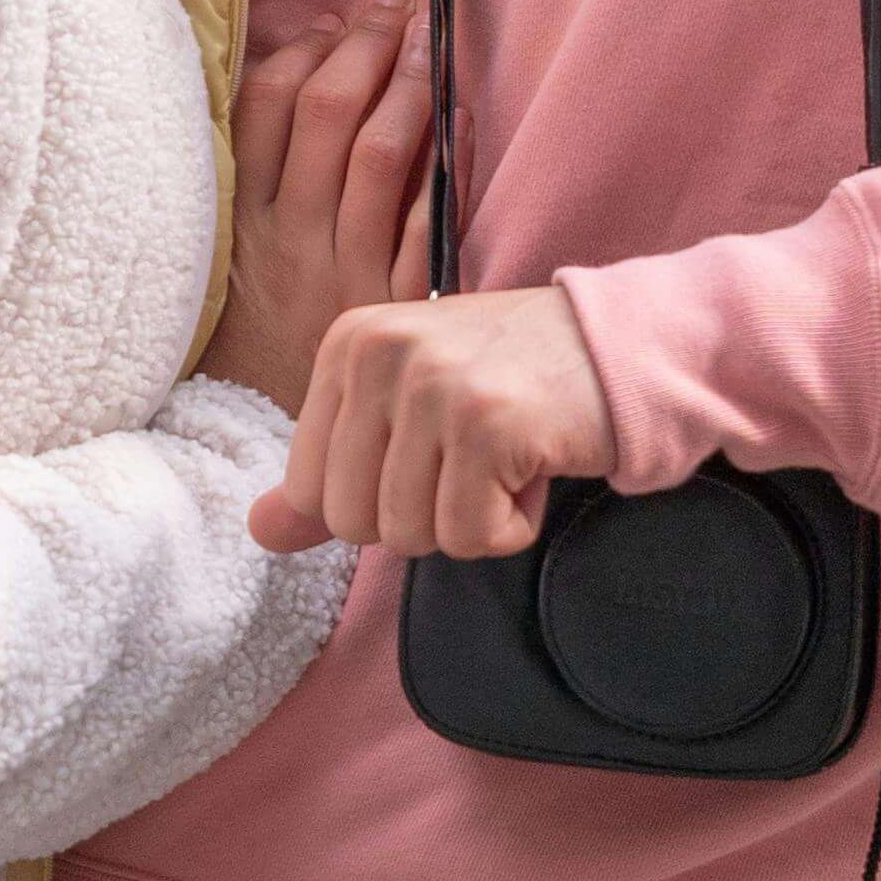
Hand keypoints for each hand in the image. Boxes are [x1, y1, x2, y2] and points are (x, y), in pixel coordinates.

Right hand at [197, 0, 437, 423]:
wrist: (274, 445)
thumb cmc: (257, 337)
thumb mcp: (230, 256)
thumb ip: (255, 168)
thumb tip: (293, 54)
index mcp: (238, 220)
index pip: (263, 110)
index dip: (302, 53)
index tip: (332, 21)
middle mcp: (288, 238)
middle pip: (326, 118)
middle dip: (365, 47)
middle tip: (395, 3)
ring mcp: (342, 270)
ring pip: (378, 158)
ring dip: (409, 88)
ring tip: (429, 46)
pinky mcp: (392, 306)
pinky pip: (422, 223)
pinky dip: (443, 163)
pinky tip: (461, 120)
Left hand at [249, 285, 615, 560]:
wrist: (620, 346)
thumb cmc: (511, 379)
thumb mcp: (407, 408)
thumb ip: (333, 468)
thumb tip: (260, 531)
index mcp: (348, 343)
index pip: (309, 489)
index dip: (377, 499)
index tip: (431, 452)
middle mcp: (380, 353)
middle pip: (354, 522)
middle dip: (423, 516)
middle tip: (473, 460)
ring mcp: (433, 385)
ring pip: (411, 535)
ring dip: (471, 520)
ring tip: (506, 458)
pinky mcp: (488, 424)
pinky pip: (470, 537)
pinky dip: (511, 526)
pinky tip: (534, 467)